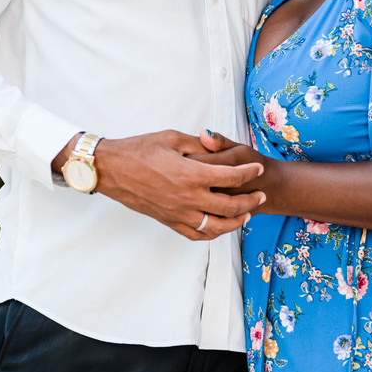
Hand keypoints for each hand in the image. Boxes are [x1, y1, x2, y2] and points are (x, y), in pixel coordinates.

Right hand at [92, 130, 265, 240]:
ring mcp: (178, 212)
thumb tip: (218, 144)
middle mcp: (187, 197)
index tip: (257, 168)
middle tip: (261, 195)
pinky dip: (212, 233)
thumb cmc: (139, 149)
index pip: (231, 176)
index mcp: (191, 174)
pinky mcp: (168, 220)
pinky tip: (220, 227)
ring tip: (246, 215)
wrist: (111, 169)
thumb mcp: (172, 138)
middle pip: (230, 206)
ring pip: (216, 226)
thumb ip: (199, 144)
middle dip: (250, 200)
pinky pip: (196, 234)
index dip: (248, 172)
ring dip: (235, 222)